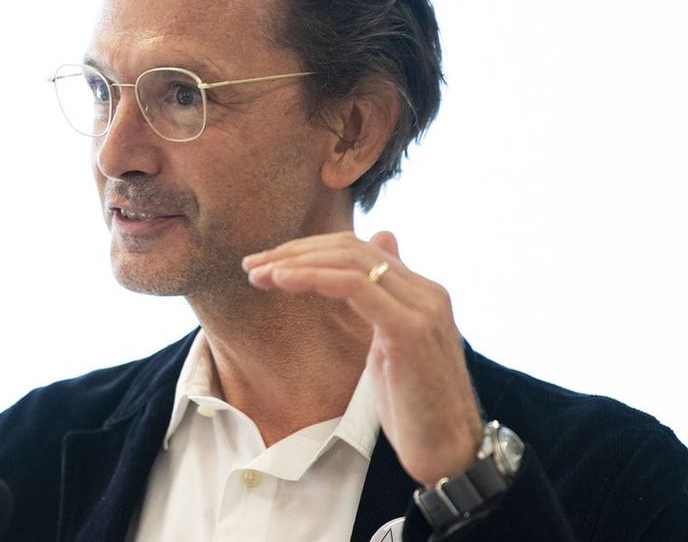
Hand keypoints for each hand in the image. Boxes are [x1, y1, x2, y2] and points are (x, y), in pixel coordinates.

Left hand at [242, 231, 481, 486]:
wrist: (447, 451)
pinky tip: (282, 281)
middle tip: (253, 264)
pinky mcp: (409, 329)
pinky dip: (312, 277)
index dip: (309, 250)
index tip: (269, 263)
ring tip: (258, 273)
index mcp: (422, 292)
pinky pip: (352, 286)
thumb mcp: (388, 350)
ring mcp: (421, 307)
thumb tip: (364, 278)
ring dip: (295, 262)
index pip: (359, 249)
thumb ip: (377, 306)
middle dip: (295, 251)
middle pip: (350, 248)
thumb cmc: (414, 409)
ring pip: (349, 260)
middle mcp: (426, 291)